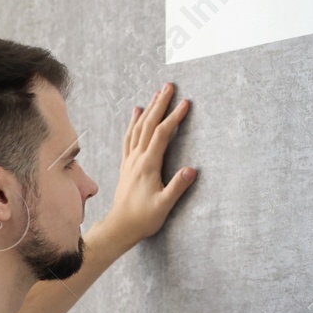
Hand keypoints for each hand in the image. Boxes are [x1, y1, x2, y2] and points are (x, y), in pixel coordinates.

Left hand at [107, 82, 197, 240]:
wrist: (120, 226)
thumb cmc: (143, 218)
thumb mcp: (164, 205)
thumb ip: (177, 187)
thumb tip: (192, 170)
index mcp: (148, 165)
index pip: (162, 134)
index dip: (174, 117)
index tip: (185, 103)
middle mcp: (137, 159)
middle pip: (149, 125)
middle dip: (160, 104)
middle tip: (168, 86)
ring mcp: (130, 160)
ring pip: (138, 128)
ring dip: (148, 109)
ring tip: (156, 94)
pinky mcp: (127, 165)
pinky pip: (129, 137)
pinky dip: (133, 122)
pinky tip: (136, 112)